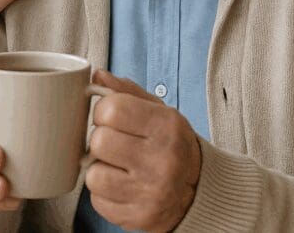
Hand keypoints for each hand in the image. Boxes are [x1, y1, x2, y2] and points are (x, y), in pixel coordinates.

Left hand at [85, 70, 201, 231]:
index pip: (111, 109)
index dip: (104, 111)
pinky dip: (105, 193)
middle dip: (101, 140)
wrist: (199, 190)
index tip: (112, 117)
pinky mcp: (139, 217)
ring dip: (100, 169)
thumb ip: (126, 91)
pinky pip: (98, 202)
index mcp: (167, 126)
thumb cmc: (171, 144)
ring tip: (118, 166)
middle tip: (115, 143)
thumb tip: (97, 76)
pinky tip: (122, 185)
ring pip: (94, 175)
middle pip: (99, 141)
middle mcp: (162, 160)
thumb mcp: (158, 111)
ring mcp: (151, 193)